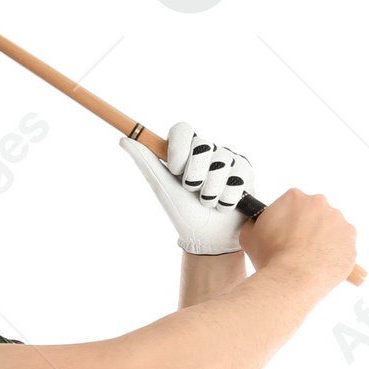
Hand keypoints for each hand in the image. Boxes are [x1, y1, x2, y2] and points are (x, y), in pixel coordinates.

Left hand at [121, 124, 252, 253]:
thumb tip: (123, 140)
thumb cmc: (184, 213)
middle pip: (203, 145)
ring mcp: (227, 159)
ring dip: (210, 193)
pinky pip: (237, 177)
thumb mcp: (163, 189)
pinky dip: (227, 199)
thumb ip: (146, 163)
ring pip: (221, 164)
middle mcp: (207, 150)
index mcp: (185, 151)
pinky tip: (224, 206)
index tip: (175, 170)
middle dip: (195, 177)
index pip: (182, 129)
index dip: (179, 149)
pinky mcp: (245, 170)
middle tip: (193, 192)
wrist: (210, 239)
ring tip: (209, 204)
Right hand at [238, 188, 357, 295]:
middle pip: (314, 213)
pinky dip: (335, 254)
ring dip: (323, 240)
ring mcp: (338, 221)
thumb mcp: (249, 236)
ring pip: (331, 228)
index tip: (285, 233)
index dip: (288, 220)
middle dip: (308, 228)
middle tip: (297, 247)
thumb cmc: (272, 259)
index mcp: (294, 198)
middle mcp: (319, 204)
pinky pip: (343, 246)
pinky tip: (321, 265)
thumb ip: (254, 224)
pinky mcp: (350, 240)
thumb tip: (255, 224)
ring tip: (310, 259)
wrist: (292, 280)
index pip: (292, 204)